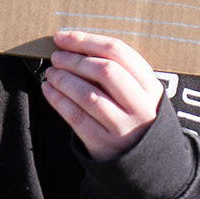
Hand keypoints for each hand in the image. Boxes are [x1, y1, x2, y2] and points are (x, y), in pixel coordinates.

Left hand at [41, 31, 162, 161]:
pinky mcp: (104, 144)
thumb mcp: (139, 93)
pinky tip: (49, 90)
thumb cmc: (133, 116)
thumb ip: (118, 71)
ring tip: (51, 73)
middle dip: (74, 60)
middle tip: (57, 57)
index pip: (118, 52)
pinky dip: (59, 100)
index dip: (86, 41)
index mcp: (151, 86)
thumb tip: (74, 46)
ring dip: (64, 80)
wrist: (144, 161)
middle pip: (105, 71)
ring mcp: (123, 127)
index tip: (64, 37)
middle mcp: (140, 106)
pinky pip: (76, 118)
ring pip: (88, 95)